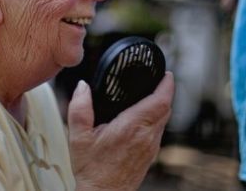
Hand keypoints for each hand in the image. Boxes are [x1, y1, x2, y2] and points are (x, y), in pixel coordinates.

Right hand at [68, 72, 173, 190]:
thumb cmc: (93, 170)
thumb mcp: (78, 137)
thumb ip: (80, 108)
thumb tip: (83, 87)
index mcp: (132, 127)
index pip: (160, 101)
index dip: (167, 85)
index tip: (167, 74)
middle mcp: (147, 137)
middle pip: (166, 108)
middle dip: (165, 92)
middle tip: (159, 79)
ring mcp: (151, 147)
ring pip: (164, 120)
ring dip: (161, 105)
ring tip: (152, 94)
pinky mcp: (150, 155)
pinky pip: (159, 130)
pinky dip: (156, 119)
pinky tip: (144, 117)